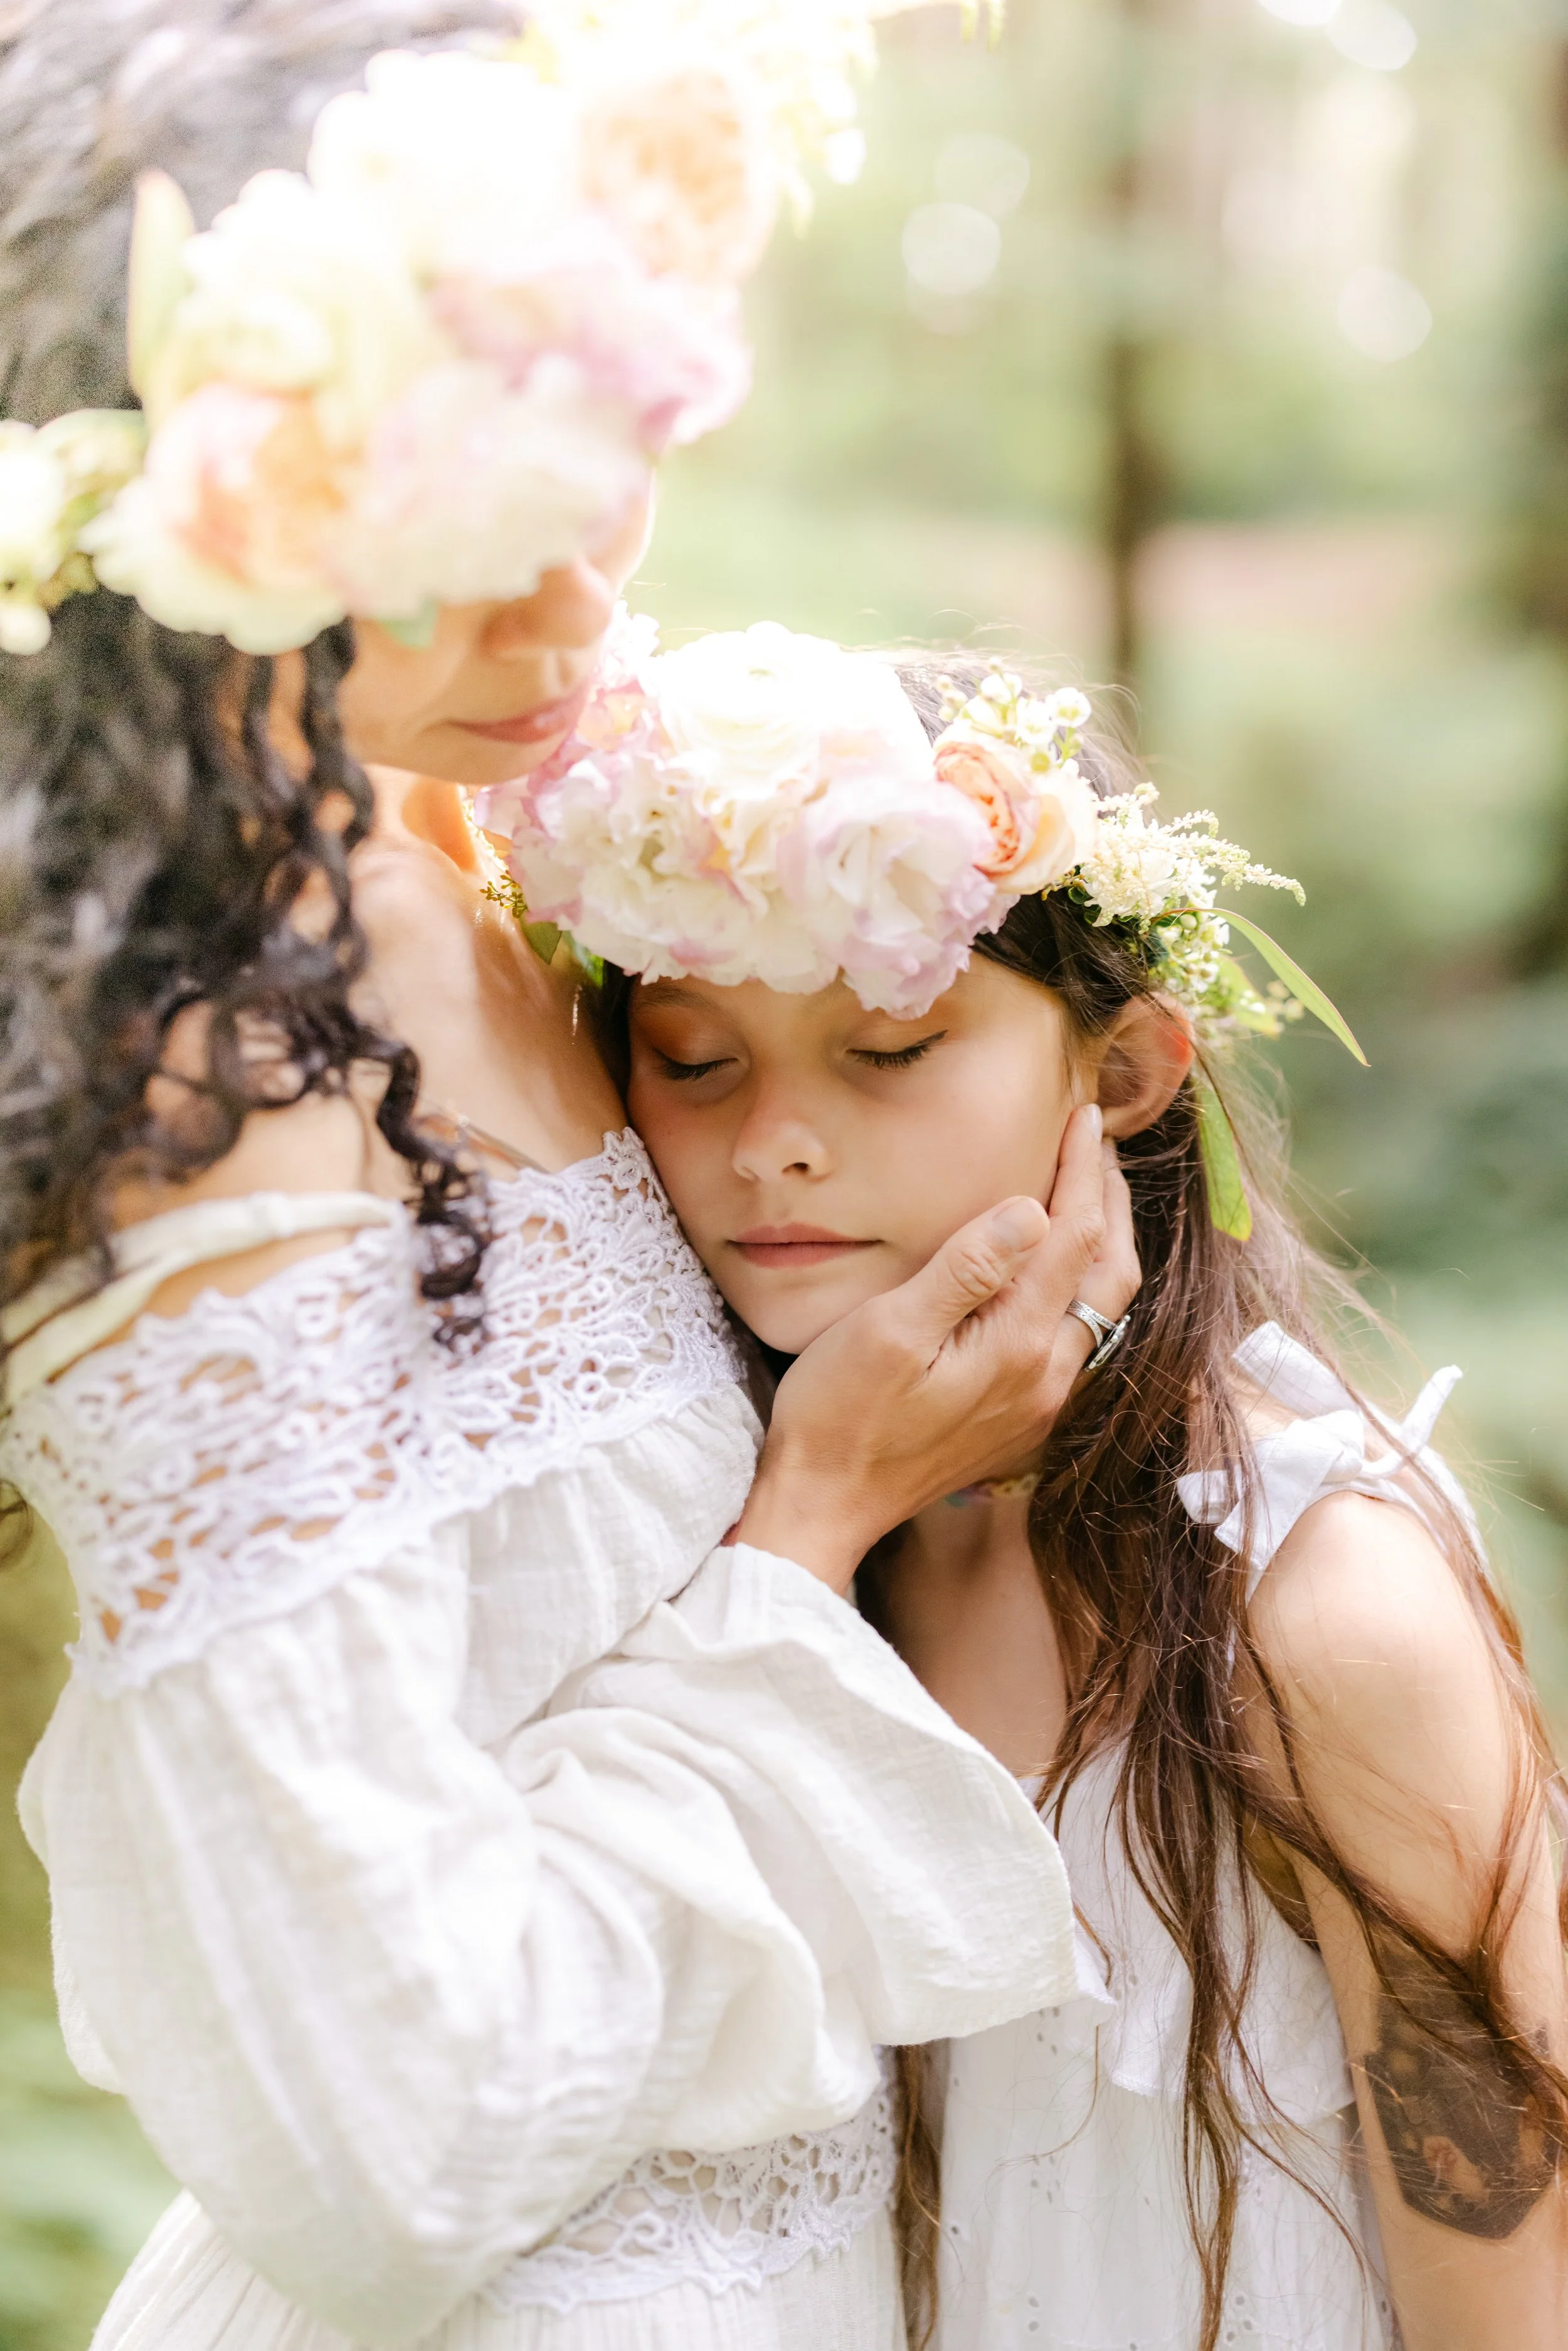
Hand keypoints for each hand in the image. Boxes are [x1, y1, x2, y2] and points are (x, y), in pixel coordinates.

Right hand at [733, 1105, 1138, 1592]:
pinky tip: (1059, 1270)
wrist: (824, 1506)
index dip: (1081, 1170)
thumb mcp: (888, 1330)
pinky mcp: (1024, 1421)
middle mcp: (1046, 1377)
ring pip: (1103, 1309)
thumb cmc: (839, 1415)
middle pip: (1110, 1273)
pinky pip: (1080, 1339)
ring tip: (1091, 1193)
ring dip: (1104, 1244)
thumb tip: (1032, 1210)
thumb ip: (966, 1269)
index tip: (1083, 1117)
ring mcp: (1041, 1404)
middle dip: (1110, 1202)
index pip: (1072, 1235)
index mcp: (1017, 1345)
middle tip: (1098, 1144)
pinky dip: (1083, 1287)